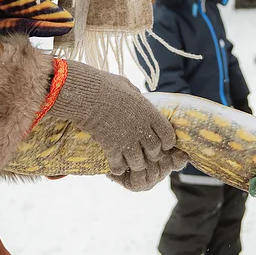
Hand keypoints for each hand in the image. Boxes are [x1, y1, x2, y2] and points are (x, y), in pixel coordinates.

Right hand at [46, 60, 186, 188]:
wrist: (88, 96)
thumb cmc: (106, 86)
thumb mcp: (127, 86)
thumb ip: (135, 94)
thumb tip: (137, 95)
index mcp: (149, 113)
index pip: (167, 134)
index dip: (166, 142)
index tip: (162, 144)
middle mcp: (142, 129)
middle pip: (155, 151)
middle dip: (151, 155)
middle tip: (145, 154)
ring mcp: (127, 140)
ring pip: (139, 163)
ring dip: (135, 164)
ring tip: (130, 163)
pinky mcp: (112, 148)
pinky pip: (119, 166)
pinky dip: (118, 168)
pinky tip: (115, 166)